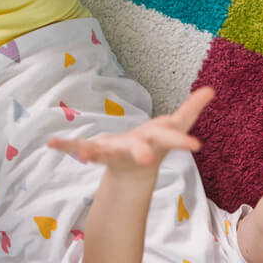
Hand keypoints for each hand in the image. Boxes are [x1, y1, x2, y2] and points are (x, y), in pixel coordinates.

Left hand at [47, 87, 213, 172]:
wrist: (134, 172)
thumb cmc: (155, 144)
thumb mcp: (175, 126)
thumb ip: (191, 109)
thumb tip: (211, 89)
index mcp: (153, 141)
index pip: (170, 139)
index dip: (181, 141)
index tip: (195, 146)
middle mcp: (134, 150)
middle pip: (138, 151)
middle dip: (139, 153)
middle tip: (145, 159)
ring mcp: (114, 153)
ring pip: (105, 153)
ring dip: (95, 153)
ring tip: (84, 153)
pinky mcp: (97, 152)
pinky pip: (78, 148)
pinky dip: (66, 146)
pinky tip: (51, 144)